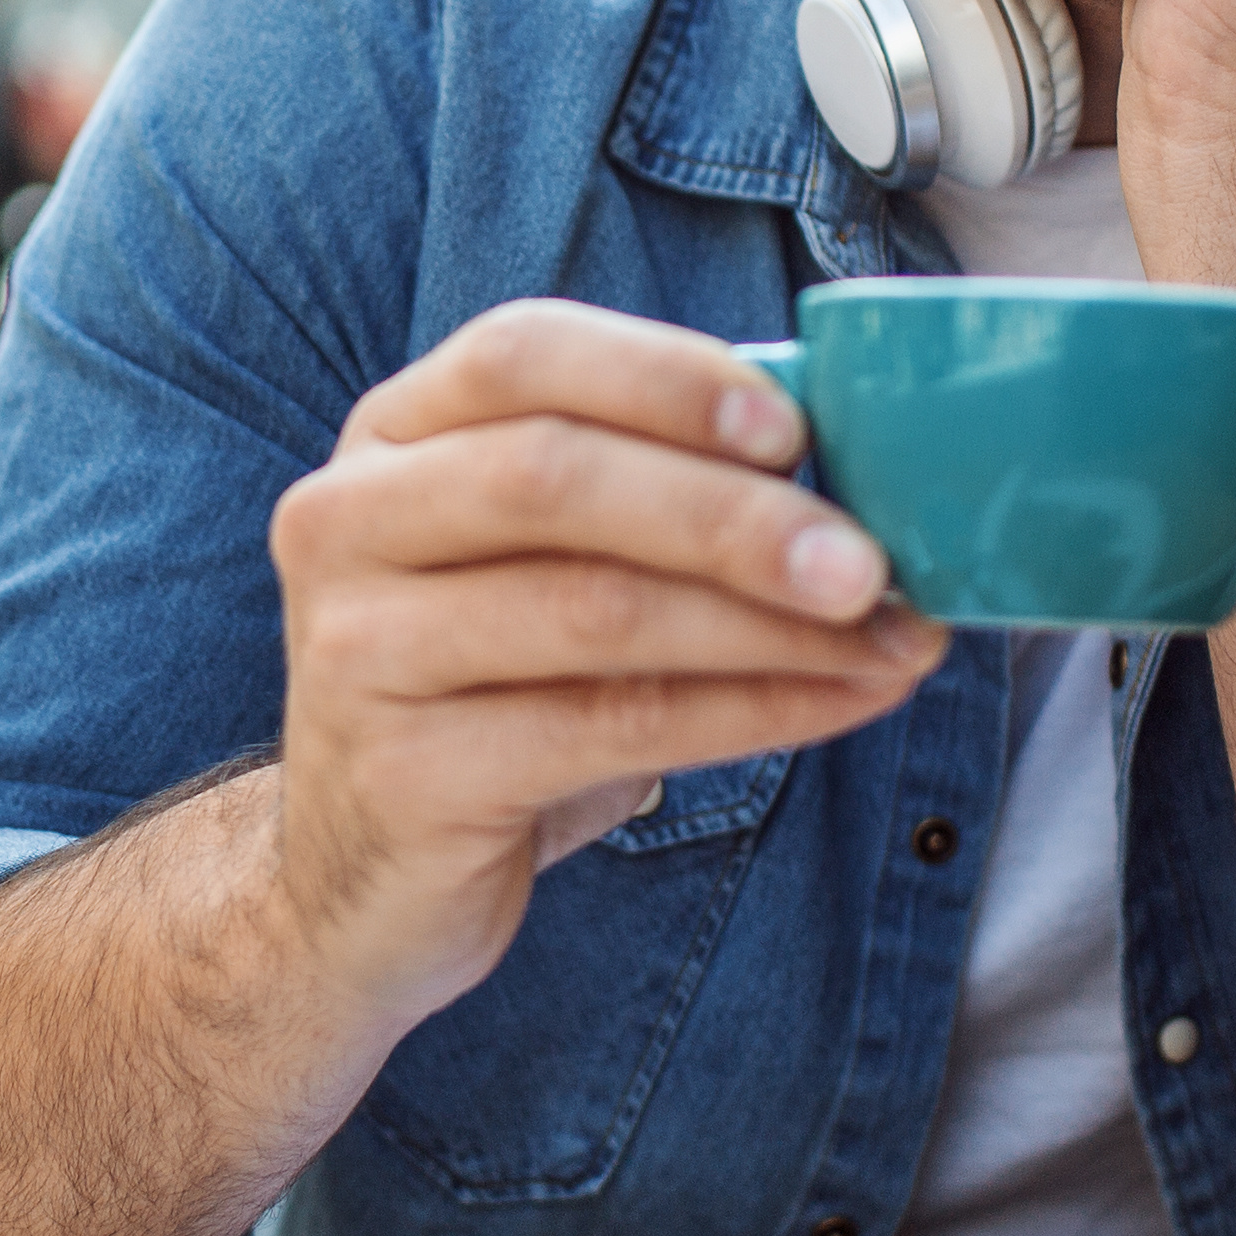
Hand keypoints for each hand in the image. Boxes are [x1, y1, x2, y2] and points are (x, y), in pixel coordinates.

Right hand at [262, 299, 945, 1038]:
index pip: (519, 354)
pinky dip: (750, 712)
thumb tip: (851, 469)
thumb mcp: (541, 566)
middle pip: (550, 475)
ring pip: (591, 607)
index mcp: (389, 438)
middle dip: (730, 513)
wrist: (361, 881)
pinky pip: (608, 727)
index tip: (794, 431)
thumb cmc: (490, 694)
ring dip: (766, 624)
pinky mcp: (404, 775)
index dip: (662, 378)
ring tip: (888, 640)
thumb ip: (645, 494)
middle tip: (867, 561)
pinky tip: (838, 704)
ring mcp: (358, 650)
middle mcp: (347, 523)